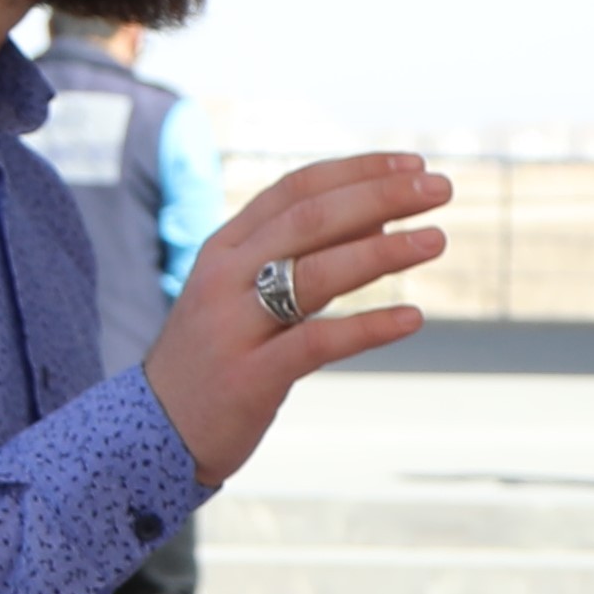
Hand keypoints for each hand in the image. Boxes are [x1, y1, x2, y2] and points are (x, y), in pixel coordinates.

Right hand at [149, 155, 452, 482]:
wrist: (152, 431)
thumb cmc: (217, 355)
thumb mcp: (248, 293)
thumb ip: (304, 255)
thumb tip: (381, 217)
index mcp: (226, 247)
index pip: (296, 189)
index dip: (357, 171)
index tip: (413, 163)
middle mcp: (226, 275)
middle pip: (311, 219)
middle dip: (380, 196)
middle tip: (440, 187)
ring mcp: (234, 324)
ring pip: (314, 272)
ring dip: (383, 252)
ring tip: (436, 239)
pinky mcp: (250, 376)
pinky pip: (317, 342)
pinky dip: (368, 327)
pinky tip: (412, 318)